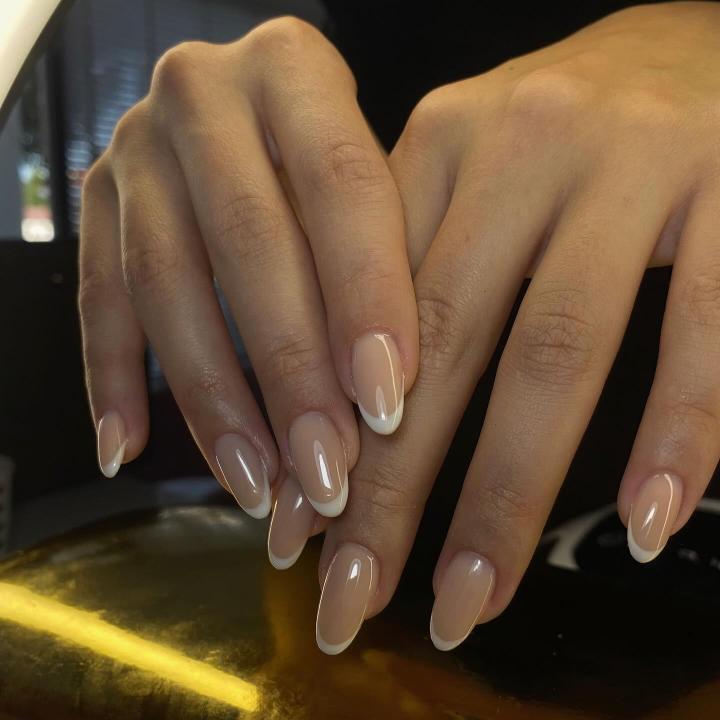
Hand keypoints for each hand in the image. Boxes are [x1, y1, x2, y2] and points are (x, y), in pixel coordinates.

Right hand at [78, 18, 417, 526]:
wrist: (251, 102)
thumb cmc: (335, 158)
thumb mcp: (377, 173)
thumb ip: (387, 262)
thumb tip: (387, 402)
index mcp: (292, 68)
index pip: (341, 185)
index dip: (365, 298)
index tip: (388, 403)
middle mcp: (204, 94)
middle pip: (248, 242)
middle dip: (290, 372)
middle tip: (325, 469)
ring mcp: (137, 149)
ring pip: (167, 284)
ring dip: (213, 399)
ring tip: (255, 483)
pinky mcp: (95, 201)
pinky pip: (98, 299)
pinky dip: (112, 380)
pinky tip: (126, 449)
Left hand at [315, 2, 719, 653]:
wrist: (693, 40)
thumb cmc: (565, 134)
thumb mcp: (469, 175)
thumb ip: (410, 270)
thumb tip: (351, 417)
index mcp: (441, 144)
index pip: (366, 308)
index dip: (326, 430)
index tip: (298, 534)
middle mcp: (526, 149)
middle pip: (444, 344)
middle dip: (393, 488)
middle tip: (355, 597)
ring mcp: (634, 168)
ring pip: (557, 353)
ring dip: (507, 492)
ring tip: (470, 600)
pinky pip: (704, 330)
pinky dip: (677, 433)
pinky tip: (641, 525)